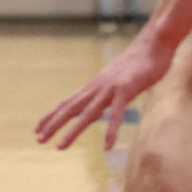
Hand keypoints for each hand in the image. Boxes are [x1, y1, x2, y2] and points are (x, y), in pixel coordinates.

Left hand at [35, 30, 175, 150]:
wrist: (153, 44)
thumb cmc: (138, 62)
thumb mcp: (117, 78)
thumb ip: (109, 91)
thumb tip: (100, 103)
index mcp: (94, 86)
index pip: (68, 103)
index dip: (52, 116)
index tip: (38, 129)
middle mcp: (98, 87)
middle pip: (70, 109)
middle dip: (53, 124)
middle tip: (38, 140)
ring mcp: (111, 88)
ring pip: (89, 114)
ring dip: (73, 131)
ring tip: (60, 147)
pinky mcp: (127, 89)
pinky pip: (117, 113)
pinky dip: (111, 130)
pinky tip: (107, 147)